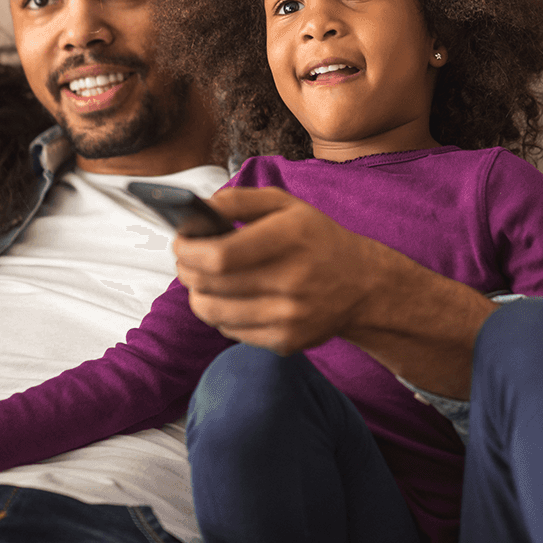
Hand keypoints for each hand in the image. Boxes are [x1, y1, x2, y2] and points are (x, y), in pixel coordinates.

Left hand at [171, 188, 373, 353]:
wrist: (363, 285)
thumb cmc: (316, 239)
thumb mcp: (286, 205)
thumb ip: (239, 201)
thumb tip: (197, 209)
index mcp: (291, 237)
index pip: (220, 255)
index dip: (188, 251)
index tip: (180, 243)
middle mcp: (293, 279)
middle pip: (211, 284)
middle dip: (187, 271)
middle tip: (186, 261)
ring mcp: (290, 316)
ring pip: (214, 312)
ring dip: (199, 295)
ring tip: (205, 281)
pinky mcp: (287, 341)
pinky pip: (231, 331)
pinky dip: (222, 315)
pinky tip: (233, 300)